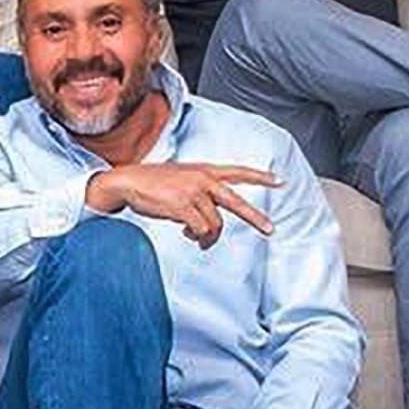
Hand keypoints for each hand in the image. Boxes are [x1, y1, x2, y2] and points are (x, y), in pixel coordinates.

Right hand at [87, 161, 279, 248]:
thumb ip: (201, 191)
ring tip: (197, 238)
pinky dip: (195, 237)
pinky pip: (199, 230)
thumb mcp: (182, 178)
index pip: (238, 171)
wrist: (128, 181)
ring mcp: (193, 192)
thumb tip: (210, 220)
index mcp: (205, 170)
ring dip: (207, 237)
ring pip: (214, 224)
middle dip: (255, 217)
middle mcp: (203, 179)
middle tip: (271, 229)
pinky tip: (187, 234)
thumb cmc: (154, 182)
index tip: (279, 181)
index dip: (260, 176)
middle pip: (236, 201)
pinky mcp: (182, 206)